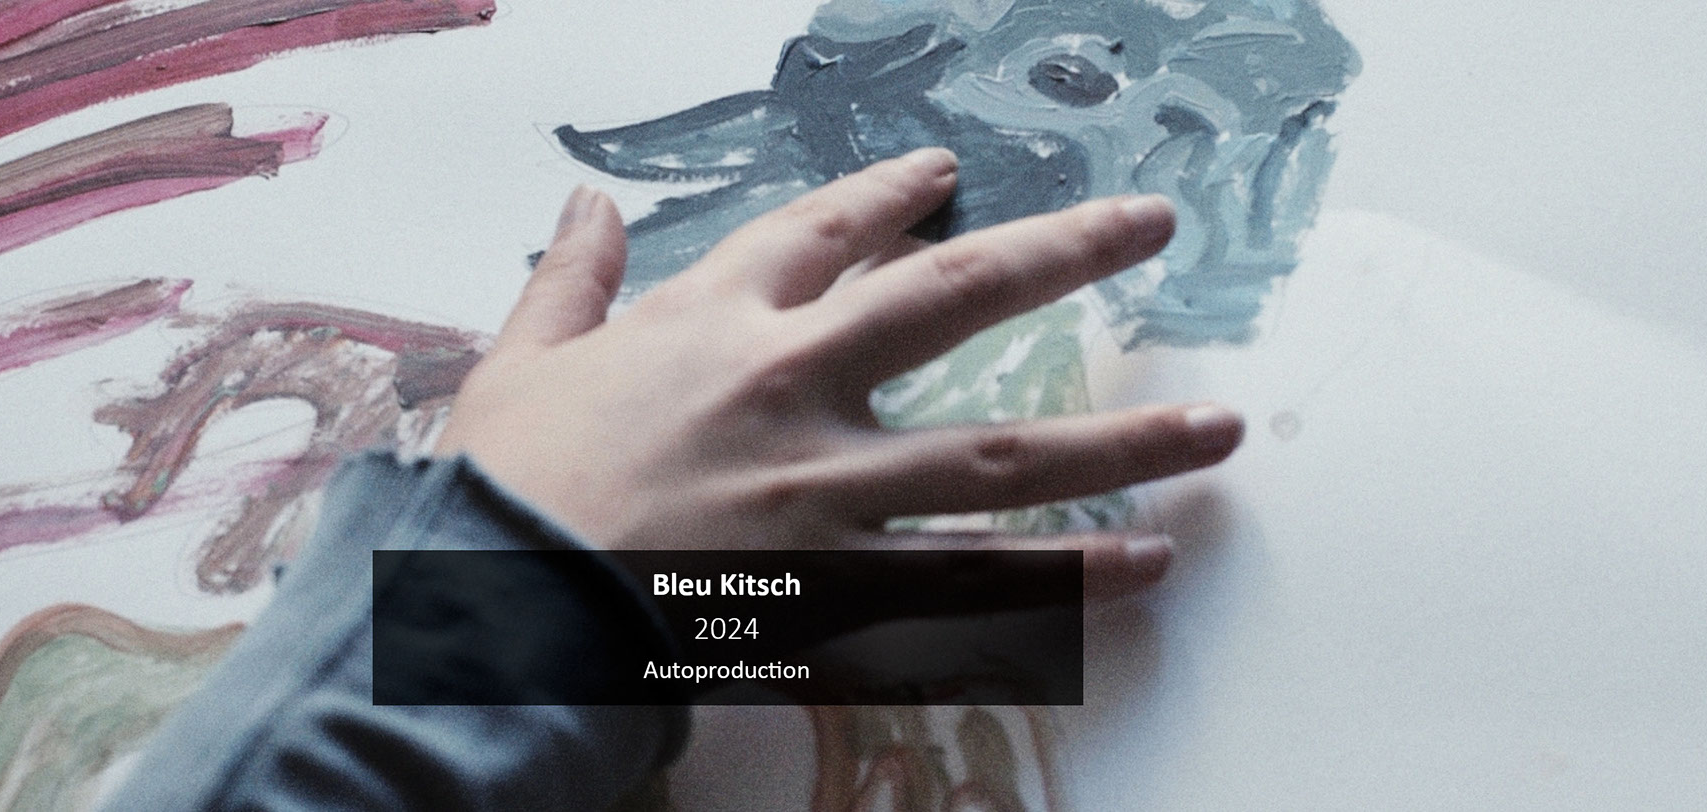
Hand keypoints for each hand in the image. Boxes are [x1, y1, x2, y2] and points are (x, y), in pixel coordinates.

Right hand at [436, 148, 1243, 598]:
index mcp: (714, 320)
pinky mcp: (840, 590)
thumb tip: (584, 202)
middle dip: (1063, 252)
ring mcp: (829, 490)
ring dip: (1120, 437)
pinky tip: (1147, 564)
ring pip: (1004, 453)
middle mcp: (794, 384)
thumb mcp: (521, 360)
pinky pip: (977, 585)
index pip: (824, 231)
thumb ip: (570, 278)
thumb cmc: (496, 484)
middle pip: (955, 298)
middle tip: (1151, 224)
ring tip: (1216, 426)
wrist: (490, 602)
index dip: (891, 196)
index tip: (945, 175)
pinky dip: (1066, 580)